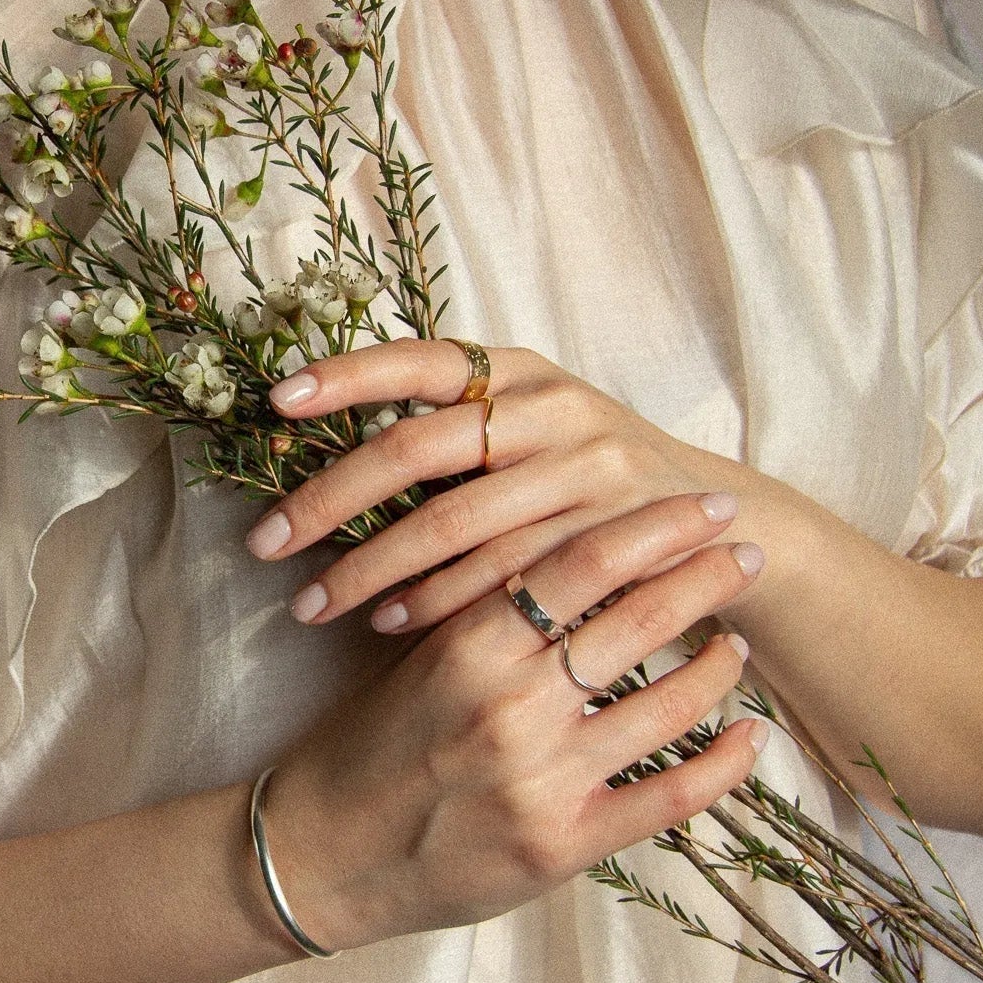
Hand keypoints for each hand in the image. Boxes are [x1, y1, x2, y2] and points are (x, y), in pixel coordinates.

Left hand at [245, 340, 775, 632]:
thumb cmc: (584, 479)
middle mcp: (549, 408)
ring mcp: (582, 470)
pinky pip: (501, 575)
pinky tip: (389, 624)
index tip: (276, 402)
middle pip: (416, 448)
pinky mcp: (607, 536)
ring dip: (372, 569)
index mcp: (516, 370)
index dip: (346, 375)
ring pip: (451, 522)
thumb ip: (448, 433)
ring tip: (312, 606)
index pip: (416, 359)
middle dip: (329, 499)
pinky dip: (438, 601)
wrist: (719, 524)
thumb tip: (318, 457)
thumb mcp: (528, 431)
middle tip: (264, 544)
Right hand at [256, 493, 768, 949]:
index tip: (703, 506)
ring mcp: (541, 780)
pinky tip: (748, 738)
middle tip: (747, 551)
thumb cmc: (364, 748)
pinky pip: (668, 799)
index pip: (579, 564)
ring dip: (717, 668)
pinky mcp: (562, 846)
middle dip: (704, 578)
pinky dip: (722, 765)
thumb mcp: (411, 660)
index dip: (653, 528)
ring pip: (665, 706)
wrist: (320, 855)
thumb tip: (558, 545)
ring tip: (738, 643)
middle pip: (633, 621)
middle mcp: (509, 707)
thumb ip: (481, 611)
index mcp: (466, 647)